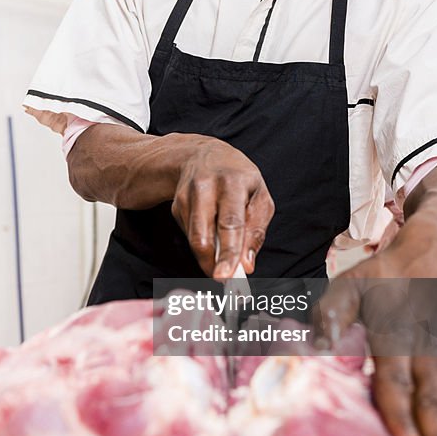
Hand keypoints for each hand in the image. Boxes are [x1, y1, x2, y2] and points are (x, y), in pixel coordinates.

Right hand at [171, 139, 274, 278]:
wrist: (203, 155)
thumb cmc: (238, 179)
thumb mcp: (259, 196)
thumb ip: (256, 231)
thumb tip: (246, 265)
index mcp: (233, 181)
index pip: (230, 223)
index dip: (228, 252)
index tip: (226, 276)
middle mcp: (206, 186)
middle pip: (203, 234)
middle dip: (212, 263)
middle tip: (223, 280)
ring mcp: (187, 195)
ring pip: (194, 239)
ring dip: (208, 257)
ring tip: (221, 262)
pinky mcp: (176, 205)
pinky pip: (189, 235)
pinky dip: (202, 243)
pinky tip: (211, 232)